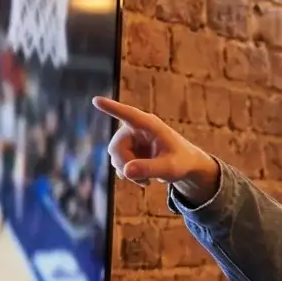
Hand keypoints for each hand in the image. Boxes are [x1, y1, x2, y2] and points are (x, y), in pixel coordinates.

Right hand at [96, 95, 219, 202]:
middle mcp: (136, 128)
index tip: (96, 100)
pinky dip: (127, 174)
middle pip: (116, 147)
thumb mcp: (170, 168)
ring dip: (127, 172)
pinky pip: (118, 162)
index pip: (128, 114)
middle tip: (142, 180)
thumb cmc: (182, 162)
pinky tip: (142, 179)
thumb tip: (126, 171)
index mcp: (150, 125)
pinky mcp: (128, 148)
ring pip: (115, 156)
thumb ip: (150, 168)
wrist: (185, 165)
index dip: (112, 108)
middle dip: (125, 166)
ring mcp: (131, 138)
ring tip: (146, 180)